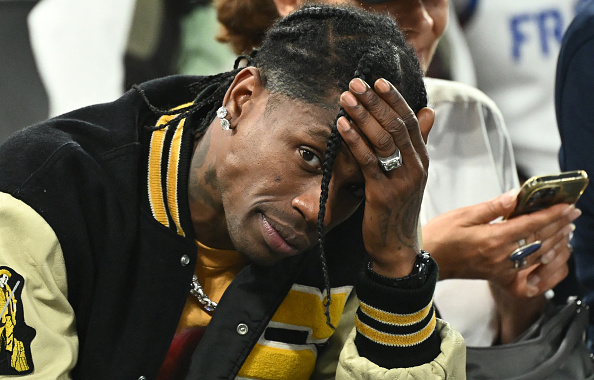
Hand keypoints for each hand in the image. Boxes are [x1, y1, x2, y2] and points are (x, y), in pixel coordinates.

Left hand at [337, 77, 432, 277]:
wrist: (397, 248)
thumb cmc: (398, 209)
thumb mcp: (411, 174)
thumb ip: (417, 143)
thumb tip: (429, 112)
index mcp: (422, 159)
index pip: (410, 121)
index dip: (394, 99)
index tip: (377, 81)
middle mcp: (416, 167)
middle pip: (396, 125)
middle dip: (375, 102)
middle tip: (355, 83)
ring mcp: (401, 180)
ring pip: (383, 139)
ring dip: (362, 115)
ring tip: (346, 97)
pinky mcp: (383, 194)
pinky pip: (368, 161)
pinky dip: (354, 140)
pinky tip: (342, 125)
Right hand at [422, 190, 579, 296]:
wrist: (425, 260)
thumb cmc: (440, 235)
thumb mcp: (463, 215)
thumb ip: (492, 207)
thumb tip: (516, 196)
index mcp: (493, 238)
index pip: (531, 224)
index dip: (552, 214)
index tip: (568, 205)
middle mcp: (501, 257)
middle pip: (539, 240)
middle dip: (559, 226)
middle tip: (572, 214)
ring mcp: (501, 269)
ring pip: (537, 257)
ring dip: (555, 243)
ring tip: (566, 231)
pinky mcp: (497, 277)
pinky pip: (529, 276)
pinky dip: (544, 267)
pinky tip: (551, 258)